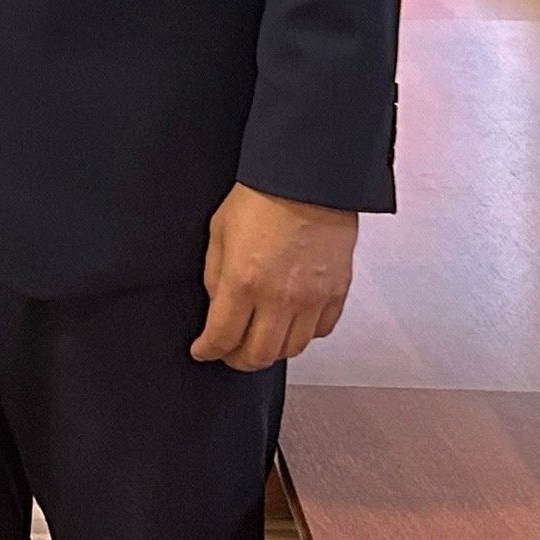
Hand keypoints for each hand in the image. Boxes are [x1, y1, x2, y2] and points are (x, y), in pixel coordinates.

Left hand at [191, 183, 357, 371]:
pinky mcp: (336, 292)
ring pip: (291, 350)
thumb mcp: (219, 232)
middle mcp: (279, 298)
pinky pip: (320, 331)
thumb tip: (216, 306)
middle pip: (258, 355)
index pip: (222, 337)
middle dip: (237, 360)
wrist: (307, 179)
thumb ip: (215, 275)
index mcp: (243, 282)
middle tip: (229, 353)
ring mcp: (311, 299)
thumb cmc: (261, 197)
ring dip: (271, 351)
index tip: (202, 351)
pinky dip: (303, 335)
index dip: (208, 350)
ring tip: (259, 342)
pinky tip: (291, 325)